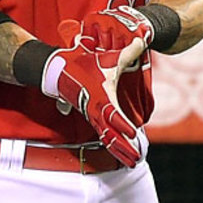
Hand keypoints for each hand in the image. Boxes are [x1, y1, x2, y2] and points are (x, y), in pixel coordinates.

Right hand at [41, 43, 142, 166]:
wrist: (58, 69)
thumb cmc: (83, 63)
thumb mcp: (108, 57)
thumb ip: (128, 51)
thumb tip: (144, 40)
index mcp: (101, 98)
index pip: (113, 115)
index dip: (123, 124)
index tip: (133, 133)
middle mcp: (96, 111)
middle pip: (111, 135)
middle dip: (124, 148)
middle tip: (136, 159)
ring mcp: (93, 116)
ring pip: (107, 138)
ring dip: (120, 150)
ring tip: (132, 162)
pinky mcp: (92, 117)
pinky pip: (104, 134)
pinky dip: (113, 144)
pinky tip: (121, 151)